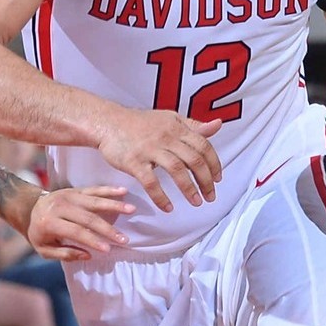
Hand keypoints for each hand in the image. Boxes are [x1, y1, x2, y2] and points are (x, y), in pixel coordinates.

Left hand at [25, 186, 133, 260]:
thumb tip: (88, 255)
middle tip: (124, 239)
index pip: (75, 232)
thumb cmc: (39, 233)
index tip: (108, 249)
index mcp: (50, 222)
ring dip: (114, 206)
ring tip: (132, 210)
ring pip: (94, 201)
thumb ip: (65, 254)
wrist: (29, 207)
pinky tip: (123, 191)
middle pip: (88, 218)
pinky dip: (109, 190)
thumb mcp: (44, 249)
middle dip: (107, 229)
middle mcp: (60, 207)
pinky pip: (94, 189)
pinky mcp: (75, 190)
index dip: (92, 240)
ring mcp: (68, 196)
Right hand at [95, 108, 223, 210]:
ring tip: (196, 202)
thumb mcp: (170, 118)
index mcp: (177, 127)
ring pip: (177, 171)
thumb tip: (217, 126)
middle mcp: (166, 137)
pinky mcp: (134, 162)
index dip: (214, 164)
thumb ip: (193, 125)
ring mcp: (150, 149)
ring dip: (189, 189)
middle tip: (210, 196)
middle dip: (206, 181)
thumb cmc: (139, 123)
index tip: (218, 179)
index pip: (203, 146)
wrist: (108, 122)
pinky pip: (151, 182)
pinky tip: (167, 207)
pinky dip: (161, 197)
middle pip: (194, 160)